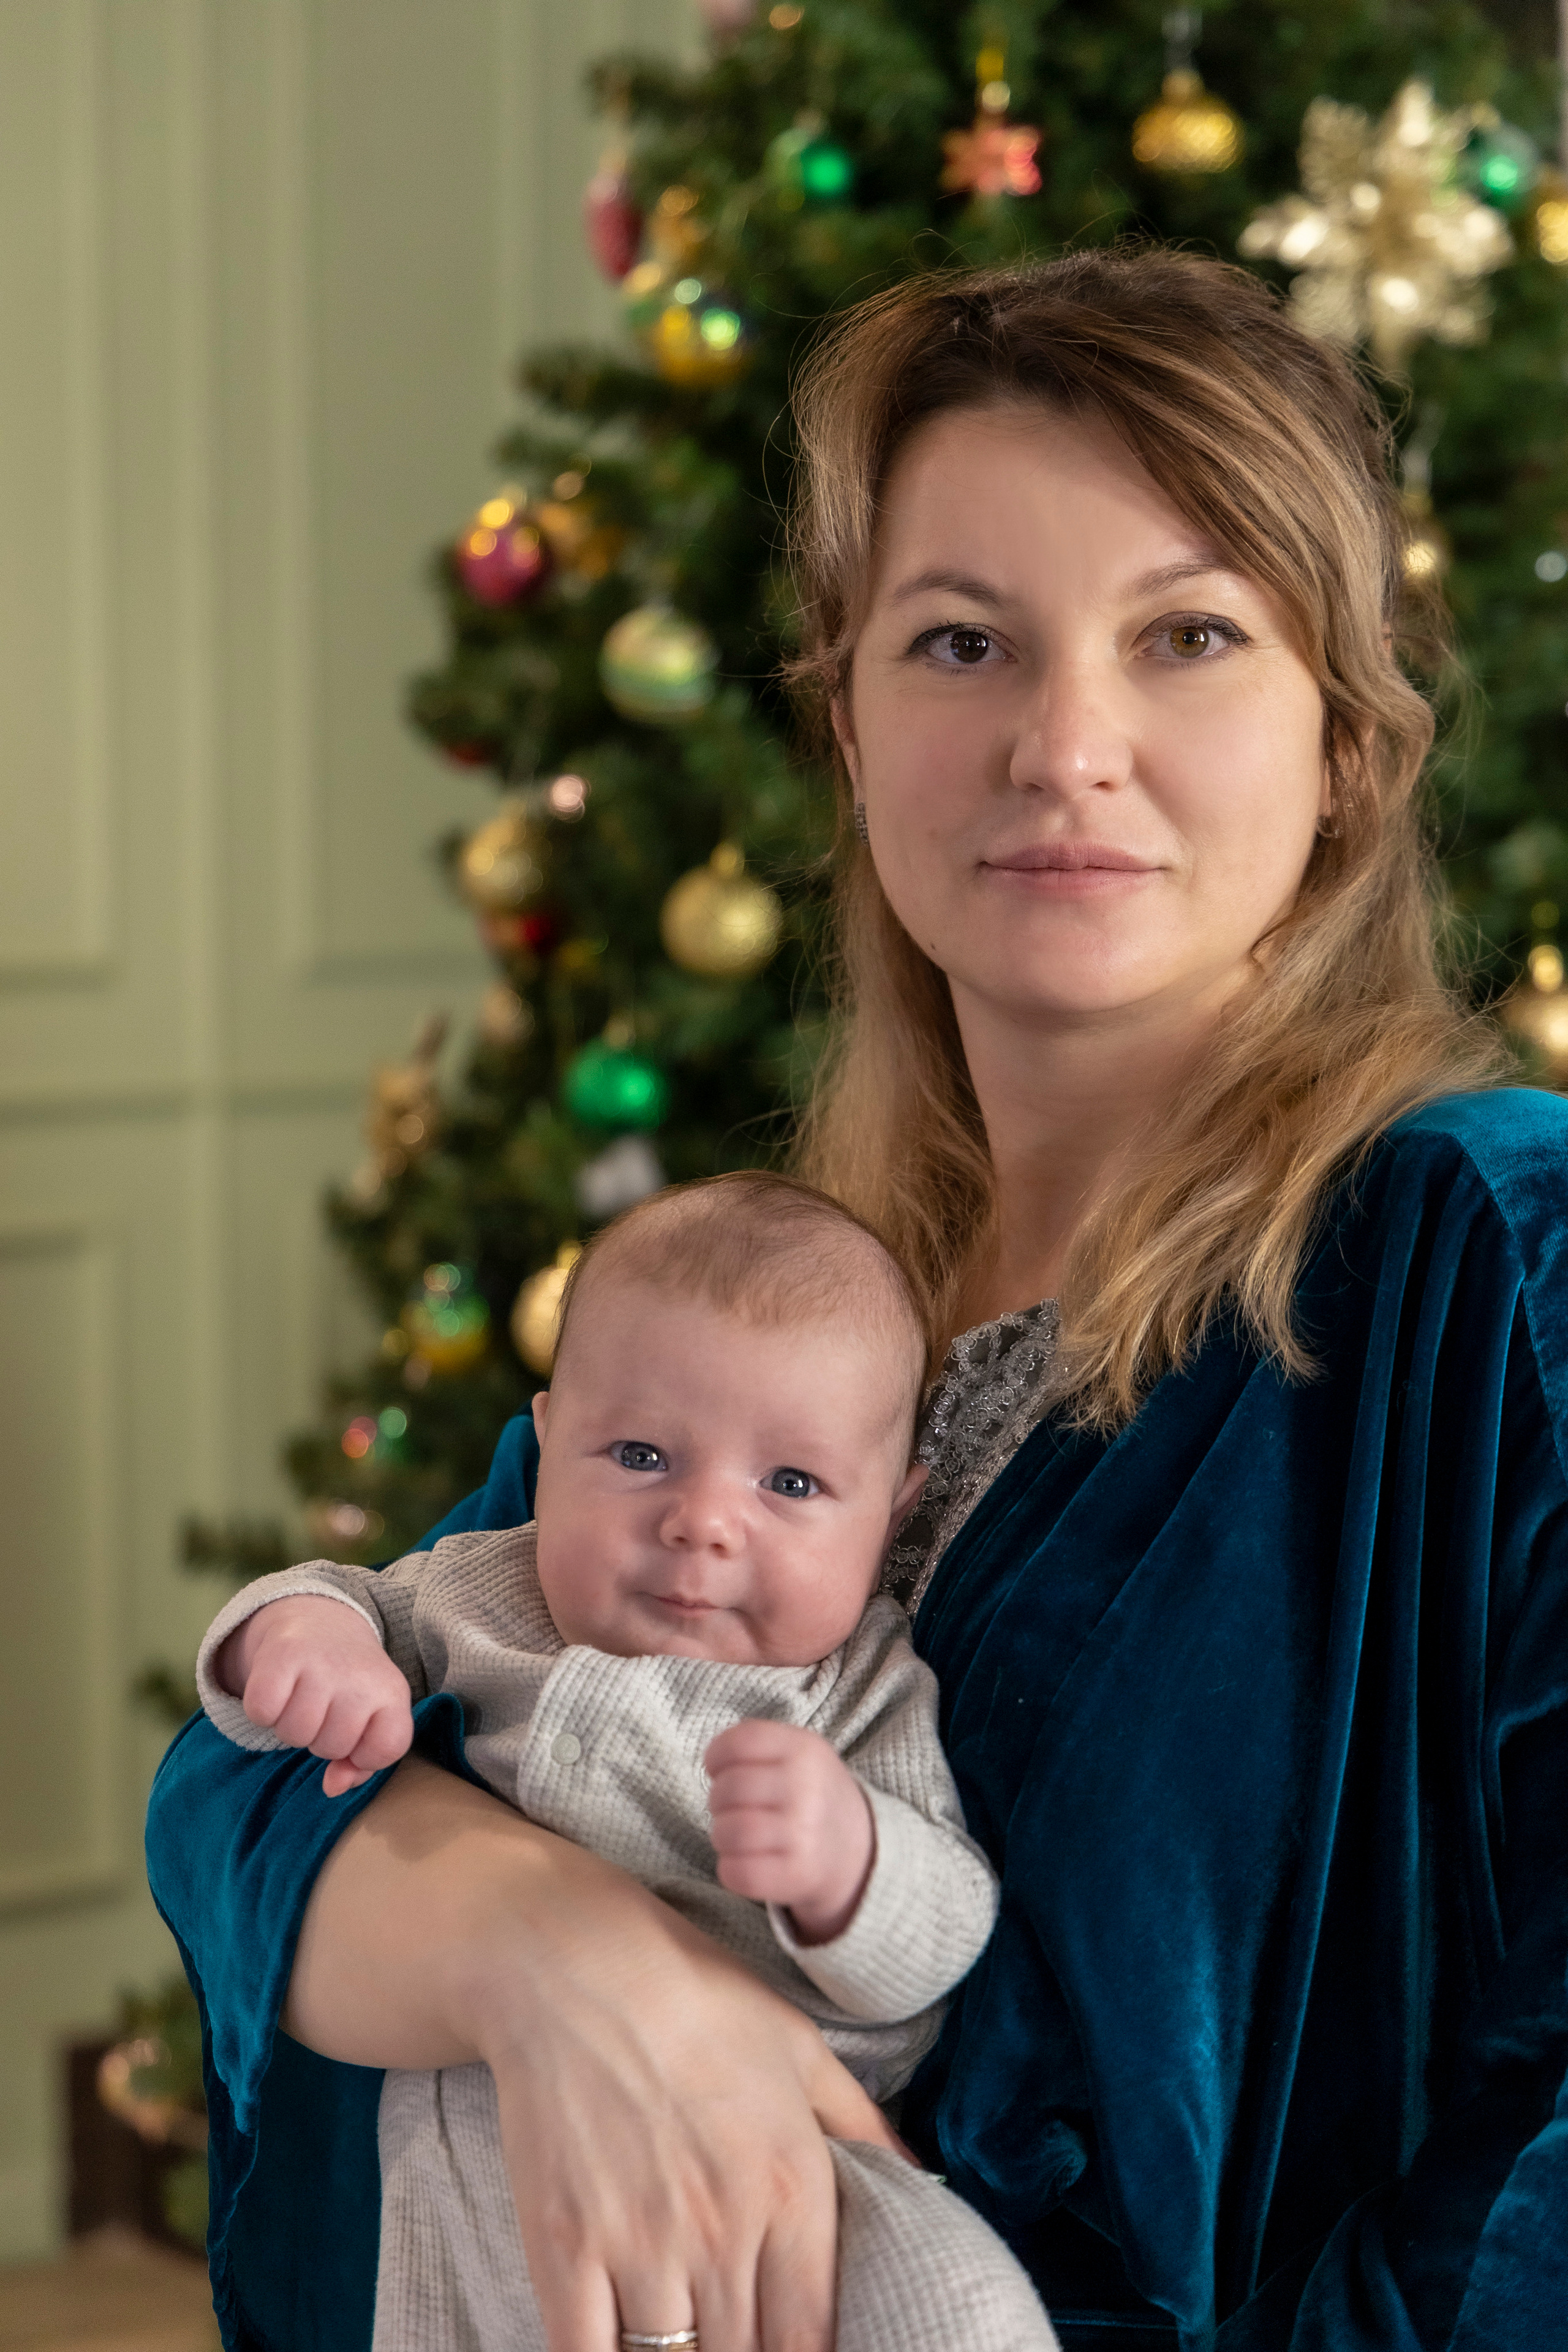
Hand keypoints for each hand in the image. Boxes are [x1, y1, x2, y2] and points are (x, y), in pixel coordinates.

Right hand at [214, 1594, 412, 1795]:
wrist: (321, 1621)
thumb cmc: (348, 1684)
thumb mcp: (370, 1717)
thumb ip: (361, 1762)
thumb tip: (334, 1788)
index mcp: (391, 1691)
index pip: (386, 1749)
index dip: (364, 1753)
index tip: (357, 1731)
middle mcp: (360, 1675)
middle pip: (330, 1747)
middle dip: (321, 1737)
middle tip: (323, 1707)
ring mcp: (322, 1662)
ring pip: (294, 1734)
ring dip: (290, 1726)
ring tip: (301, 1698)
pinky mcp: (282, 1652)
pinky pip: (261, 1711)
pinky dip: (262, 1709)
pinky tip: (277, 1690)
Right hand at [286, 1759, 914, 2351]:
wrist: (576, 1964)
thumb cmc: (696, 1997)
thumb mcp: (800, 2047)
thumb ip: (865, 2126)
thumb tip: (926, 2182)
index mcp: (792, 2187)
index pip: (811, 2339)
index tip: (785, 2345)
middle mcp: (725, 2230)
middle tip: (734, 2334)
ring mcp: (641, 2244)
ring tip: (683, 2339)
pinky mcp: (566, 2247)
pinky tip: (620, 2346)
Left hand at [704, 1719, 874, 1943]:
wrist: (858, 1849)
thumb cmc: (811, 1794)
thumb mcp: (799, 1752)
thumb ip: (756, 1745)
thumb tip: (713, 1761)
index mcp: (805, 1750)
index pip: (738, 1742)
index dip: (715, 1756)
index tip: (719, 1769)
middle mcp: (808, 1789)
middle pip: (727, 1789)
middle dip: (718, 1800)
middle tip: (732, 1807)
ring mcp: (805, 1835)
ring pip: (727, 1832)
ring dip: (722, 1835)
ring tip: (738, 1834)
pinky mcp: (797, 1876)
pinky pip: (735, 1873)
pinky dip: (730, 1868)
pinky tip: (745, 1860)